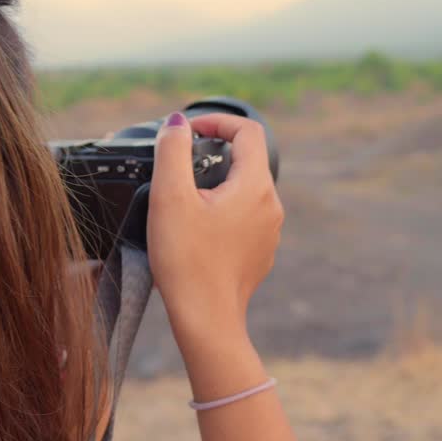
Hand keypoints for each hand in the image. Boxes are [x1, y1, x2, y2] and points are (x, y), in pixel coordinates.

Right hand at [147, 112, 283, 332]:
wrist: (206, 320)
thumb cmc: (186, 260)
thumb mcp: (170, 197)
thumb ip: (172, 151)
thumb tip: (178, 122)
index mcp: (255, 186)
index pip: (248, 131)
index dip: (217, 120)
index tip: (187, 131)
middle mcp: (271, 205)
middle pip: (248, 160)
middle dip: (213, 152)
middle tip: (178, 165)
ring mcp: (269, 231)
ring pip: (246, 189)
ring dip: (217, 183)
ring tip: (183, 198)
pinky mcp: (260, 252)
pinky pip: (245, 217)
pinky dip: (222, 210)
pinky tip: (196, 229)